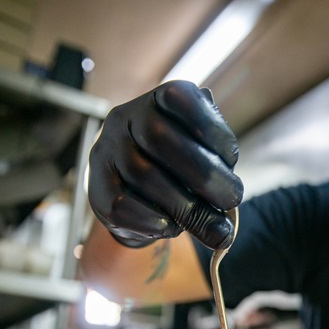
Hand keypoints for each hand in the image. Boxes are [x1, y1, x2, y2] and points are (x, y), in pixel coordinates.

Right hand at [88, 80, 242, 248]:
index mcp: (157, 101)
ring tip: (215, 228)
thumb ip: (217, 164)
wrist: (134, 192)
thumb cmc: (178, 168)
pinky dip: (154, 220)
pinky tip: (174, 227)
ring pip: (143, 176)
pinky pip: (122, 204)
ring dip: (187, 207)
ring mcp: (106, 151)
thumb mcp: (201, 152)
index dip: (211, 128)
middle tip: (232, 199)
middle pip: (159, 139)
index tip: (232, 159)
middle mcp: (125, 118)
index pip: (180, 99)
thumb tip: (230, 199)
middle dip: (204, 174)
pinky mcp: (96, 187)